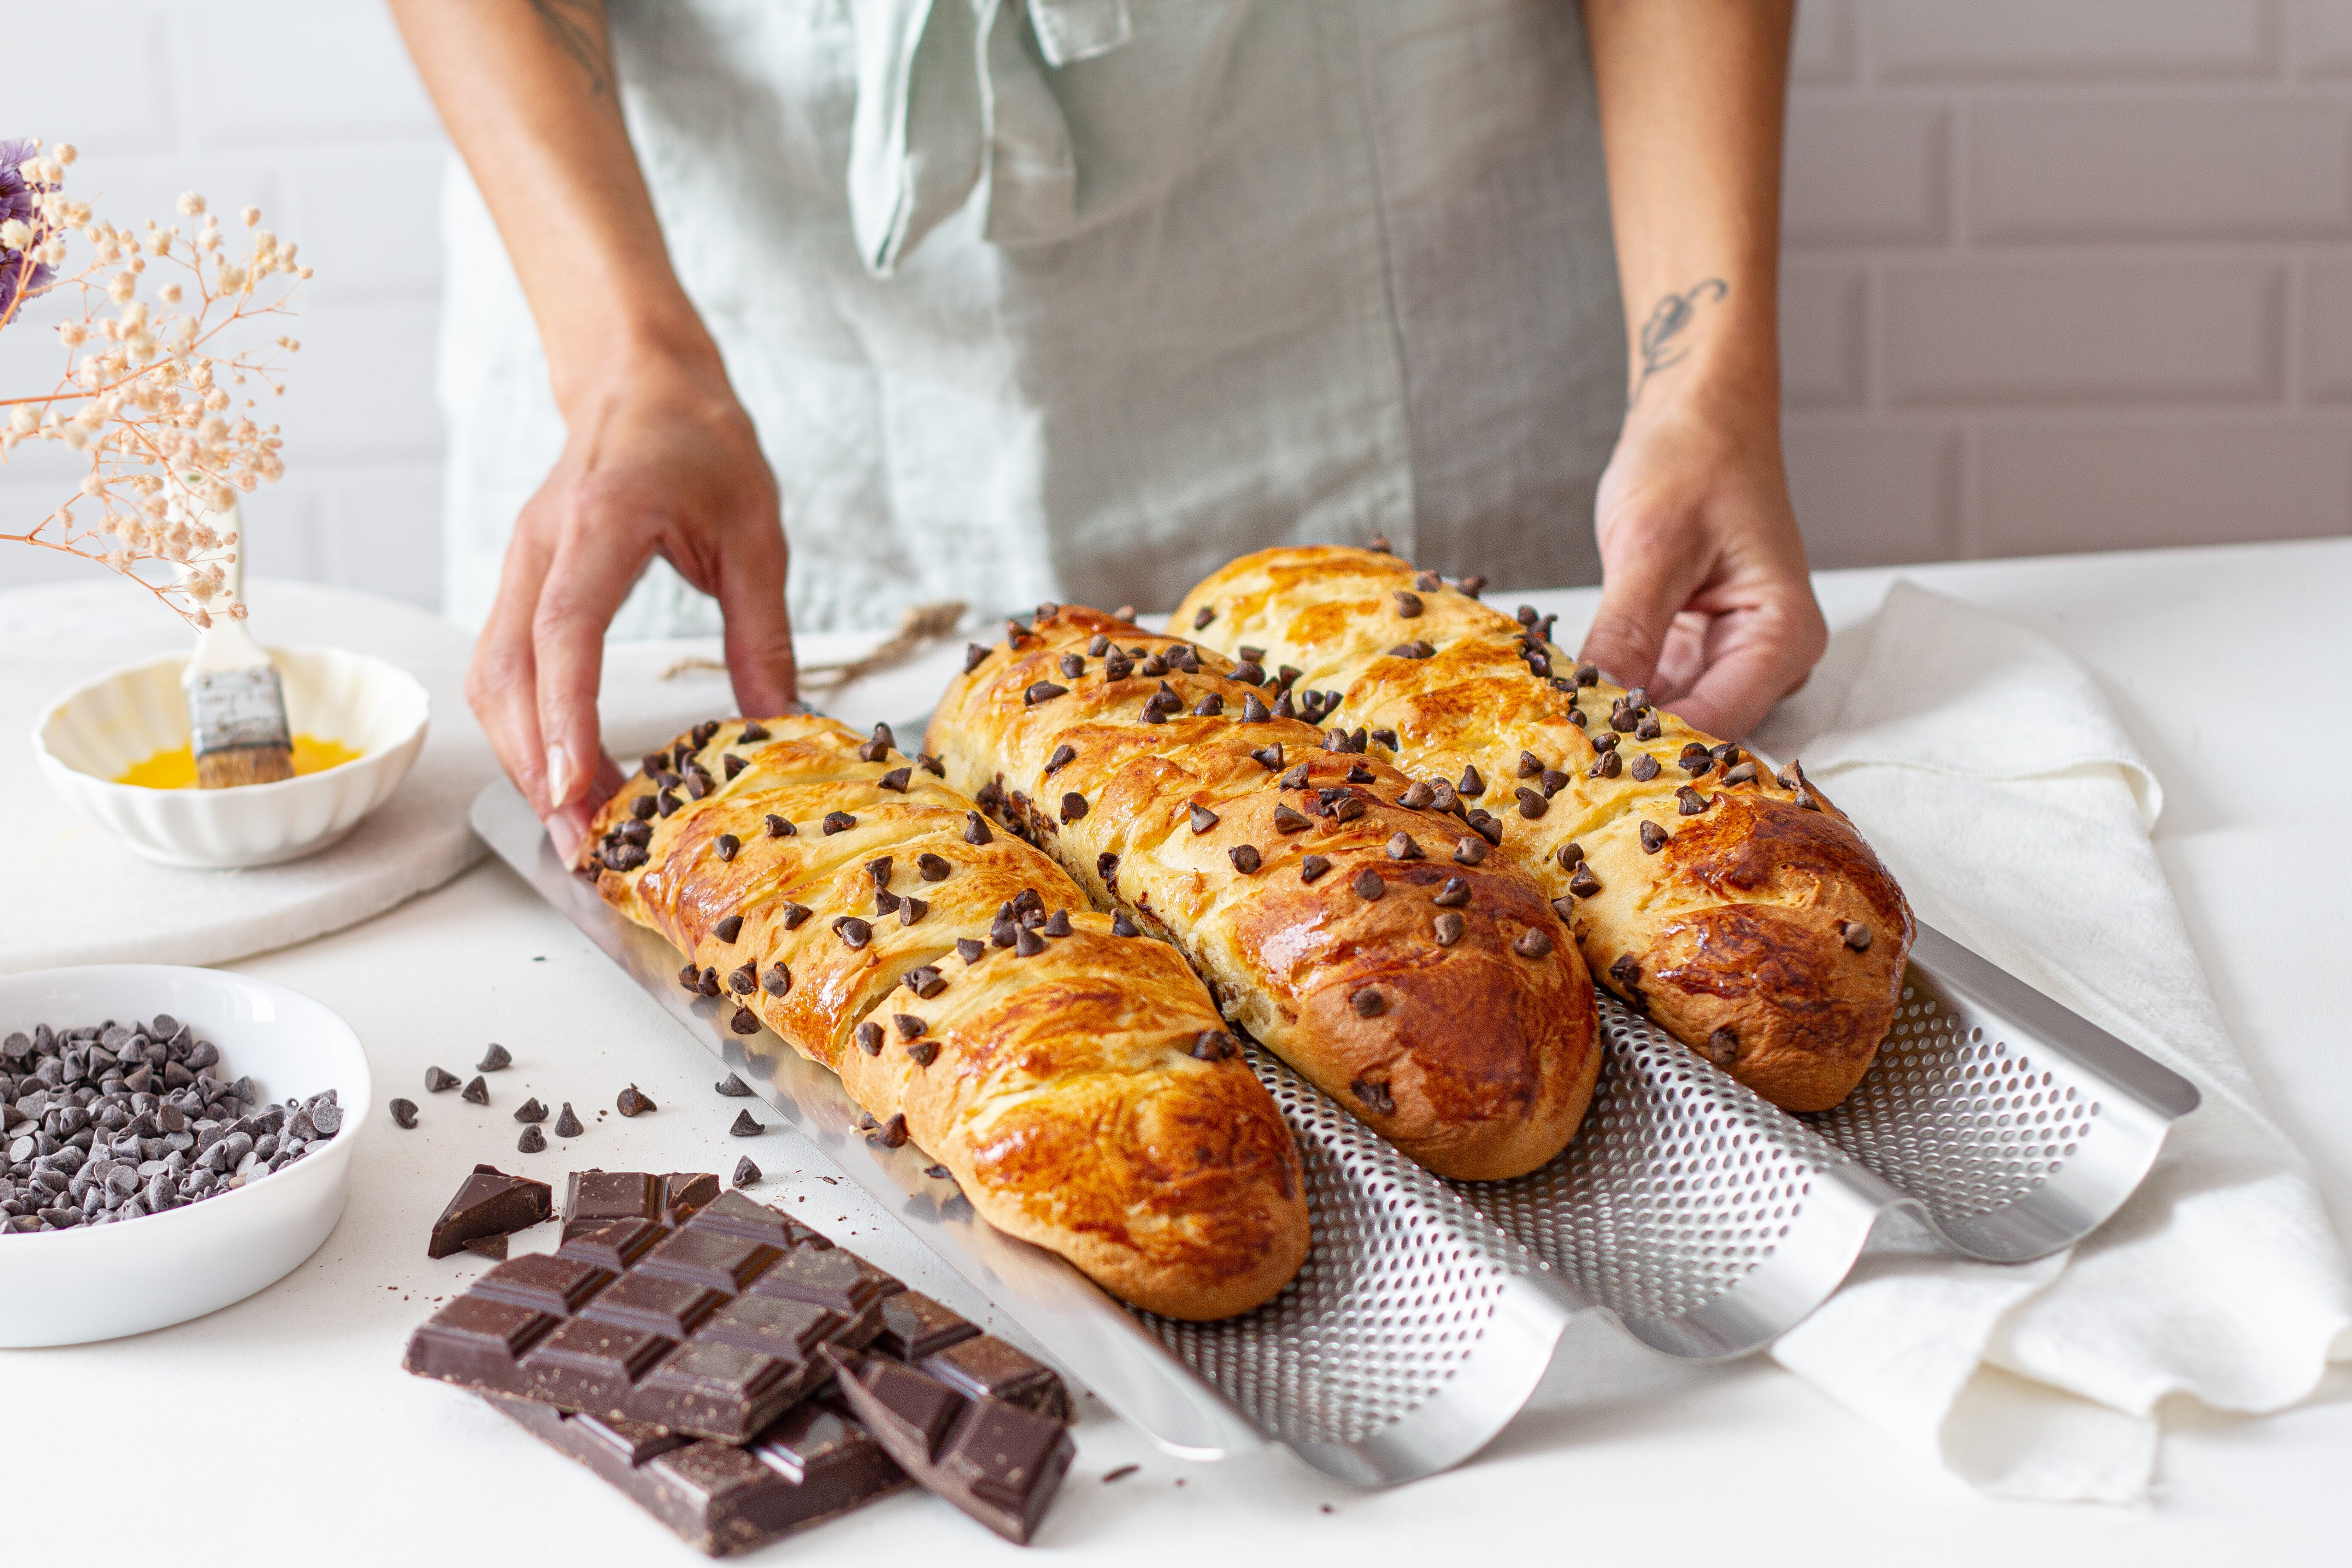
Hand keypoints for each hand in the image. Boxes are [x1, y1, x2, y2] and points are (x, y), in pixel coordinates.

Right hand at [466, 340, 793, 858]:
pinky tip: (564, 771)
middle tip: (582, 842)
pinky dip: (525, 728)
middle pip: (510, 673)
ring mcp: (519, 564)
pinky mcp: (520, 582)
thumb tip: (783, 724)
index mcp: (601, 522)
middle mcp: (540, 546)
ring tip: (574, 823)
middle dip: (538, 765)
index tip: (575, 786)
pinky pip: (502, 668)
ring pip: (492, 679)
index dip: (566, 715)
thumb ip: (764, 633)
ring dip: (524, 756)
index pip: (565, 630)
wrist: (641, 379)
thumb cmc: (701, 441)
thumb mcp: (757, 533)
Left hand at [1579, 399, 1825, 740]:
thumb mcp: (1652, 547)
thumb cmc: (1693, 460)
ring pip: (1673, 716)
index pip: (1715, 723)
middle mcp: (1771, 659)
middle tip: (1553, 756)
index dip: (1647, 748)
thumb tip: (1594, 713)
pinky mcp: (1700, 649)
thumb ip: (1627, 634)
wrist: (1700, 417)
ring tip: (1552, 728)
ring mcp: (1736, 657)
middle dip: (1630, 742)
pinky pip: (1658, 689)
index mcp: (1783, 636)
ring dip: (1617, 721)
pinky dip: (1617, 692)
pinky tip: (1570, 695)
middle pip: (1698, 730)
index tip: (1578, 760)